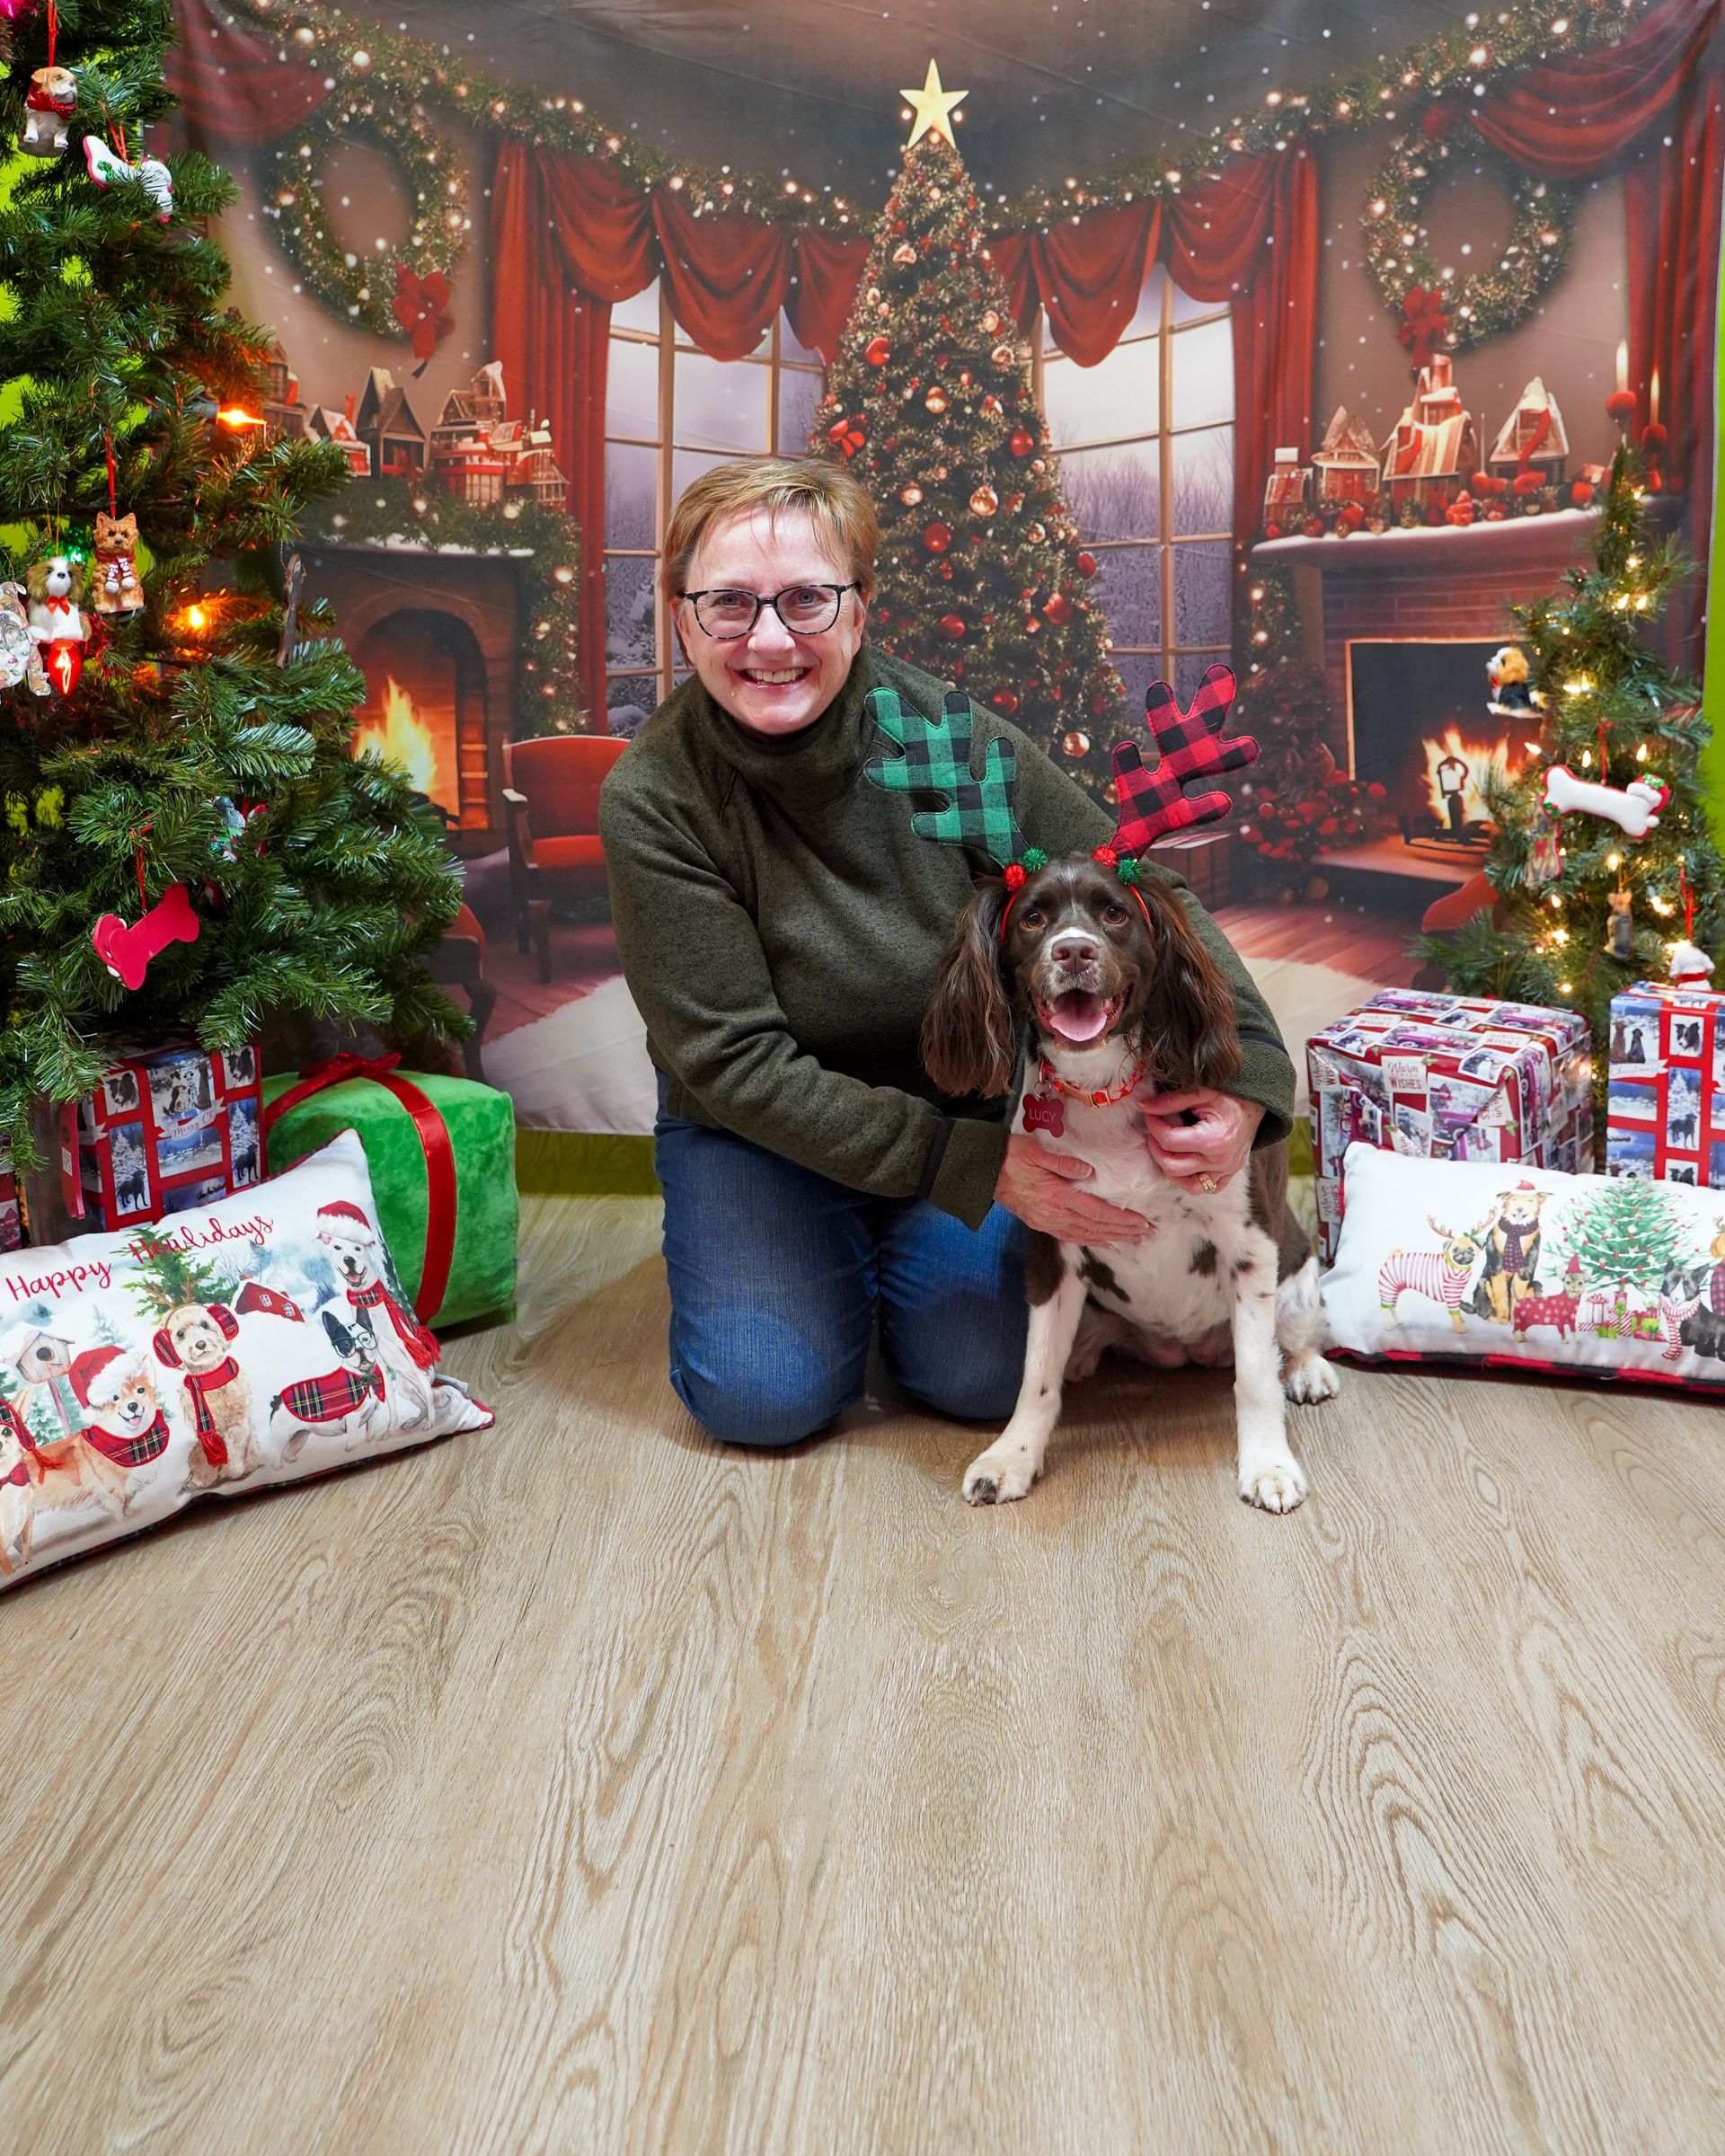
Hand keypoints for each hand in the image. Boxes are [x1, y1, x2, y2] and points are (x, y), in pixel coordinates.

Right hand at [995, 1134, 1150, 1244]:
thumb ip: (1063, 1163)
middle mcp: (1055, 1214)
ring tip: (1131, 1240)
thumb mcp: (1036, 1152)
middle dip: (1123, 1231)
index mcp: (1057, 1196)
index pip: (1097, 1212)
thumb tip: (1088, 1171)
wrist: (983, 1173)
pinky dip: (1090, 1241)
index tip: (1141, 1222)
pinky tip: (1102, 1242)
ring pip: (1085, 1235)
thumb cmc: (1011, 1157)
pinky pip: (1070, 1236)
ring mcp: (1047, 1221)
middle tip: (1146, 1233)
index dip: (1121, 1219)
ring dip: (1110, 1238)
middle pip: (1096, 1227)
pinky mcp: (1041, 1223)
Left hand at [1142, 1089, 1263, 1192]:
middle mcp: (1221, 1161)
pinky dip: (1190, 1180)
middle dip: (1156, 1148)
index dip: (1153, 1126)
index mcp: (1213, 1140)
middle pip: (1172, 1167)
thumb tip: (1144, 1107)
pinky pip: (1205, 1188)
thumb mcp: (1201, 1092)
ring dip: (1170, 1168)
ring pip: (1187, 1184)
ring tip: (1166, 1148)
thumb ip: (1171, 1101)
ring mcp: (1227, 1171)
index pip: (1169, 1141)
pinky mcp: (1230, 1174)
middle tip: (1155, 1131)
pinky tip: (1184, 1162)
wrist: (1259, 1102)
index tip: (1150, 1114)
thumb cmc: (1231, 1095)